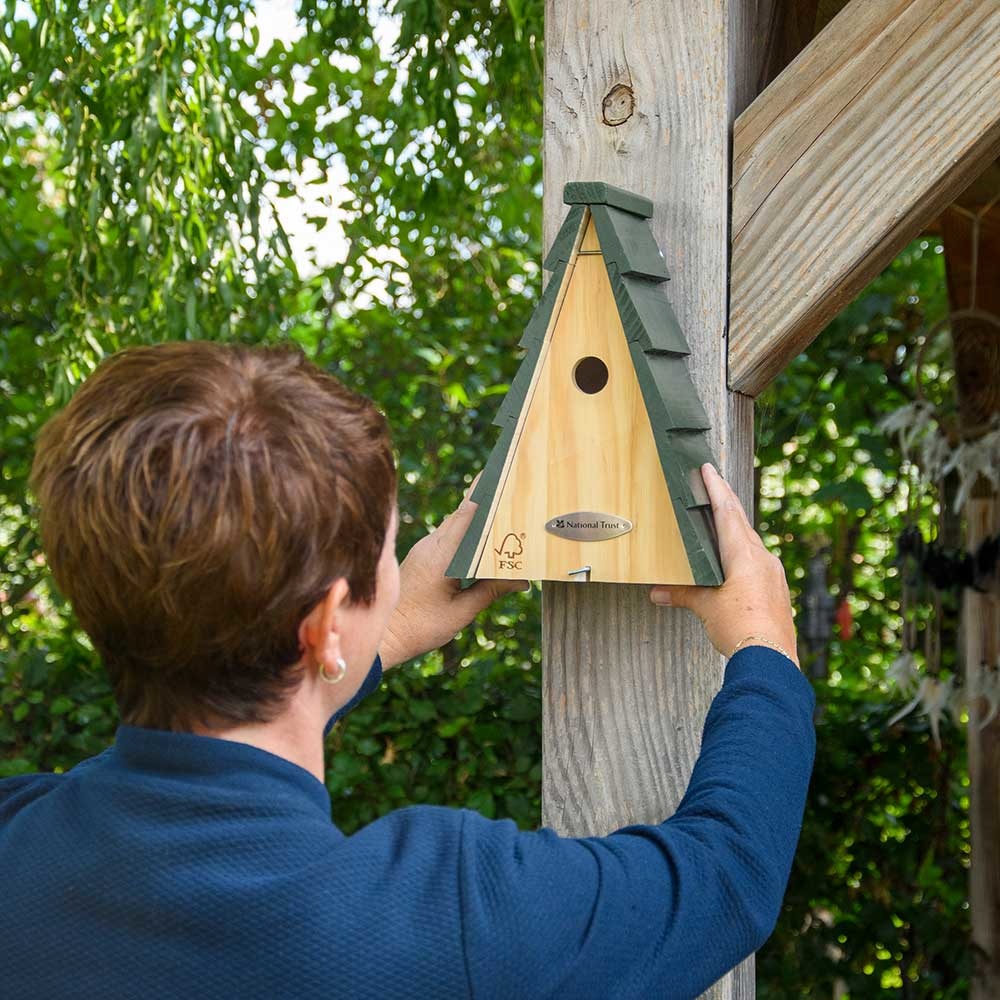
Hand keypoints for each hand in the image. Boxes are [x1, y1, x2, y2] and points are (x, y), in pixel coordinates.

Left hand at [379, 474, 529, 669]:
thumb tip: (522, 580)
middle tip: (506, 484)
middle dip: (484, 500)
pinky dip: (464, 532)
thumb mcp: (462, 612)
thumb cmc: (420, 627)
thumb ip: (492, 590)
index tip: (498, 475)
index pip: (466, 516)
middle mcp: (430, 546)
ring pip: (453, 525)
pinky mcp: (421, 557)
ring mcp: (423, 550)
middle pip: (461, 516)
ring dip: (474, 517)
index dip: (483, 495)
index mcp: (442, 556)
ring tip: (498, 507)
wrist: (383, 638)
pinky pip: (446, 537)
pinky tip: (478, 536)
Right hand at [649, 463, 798, 667]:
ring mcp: (773, 574)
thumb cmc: (740, 628)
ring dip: (735, 529)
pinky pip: (758, 562)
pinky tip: (735, 564)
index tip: (709, 469)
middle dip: (726, 503)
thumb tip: (657, 592)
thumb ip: (682, 593)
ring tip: (721, 524)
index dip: (716, 488)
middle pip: (741, 523)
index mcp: (744, 554)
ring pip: (751, 543)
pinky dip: (743, 554)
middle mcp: (762, 558)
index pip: (727, 512)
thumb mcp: (705, 607)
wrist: (770, 658)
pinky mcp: (777, 590)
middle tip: (715, 486)